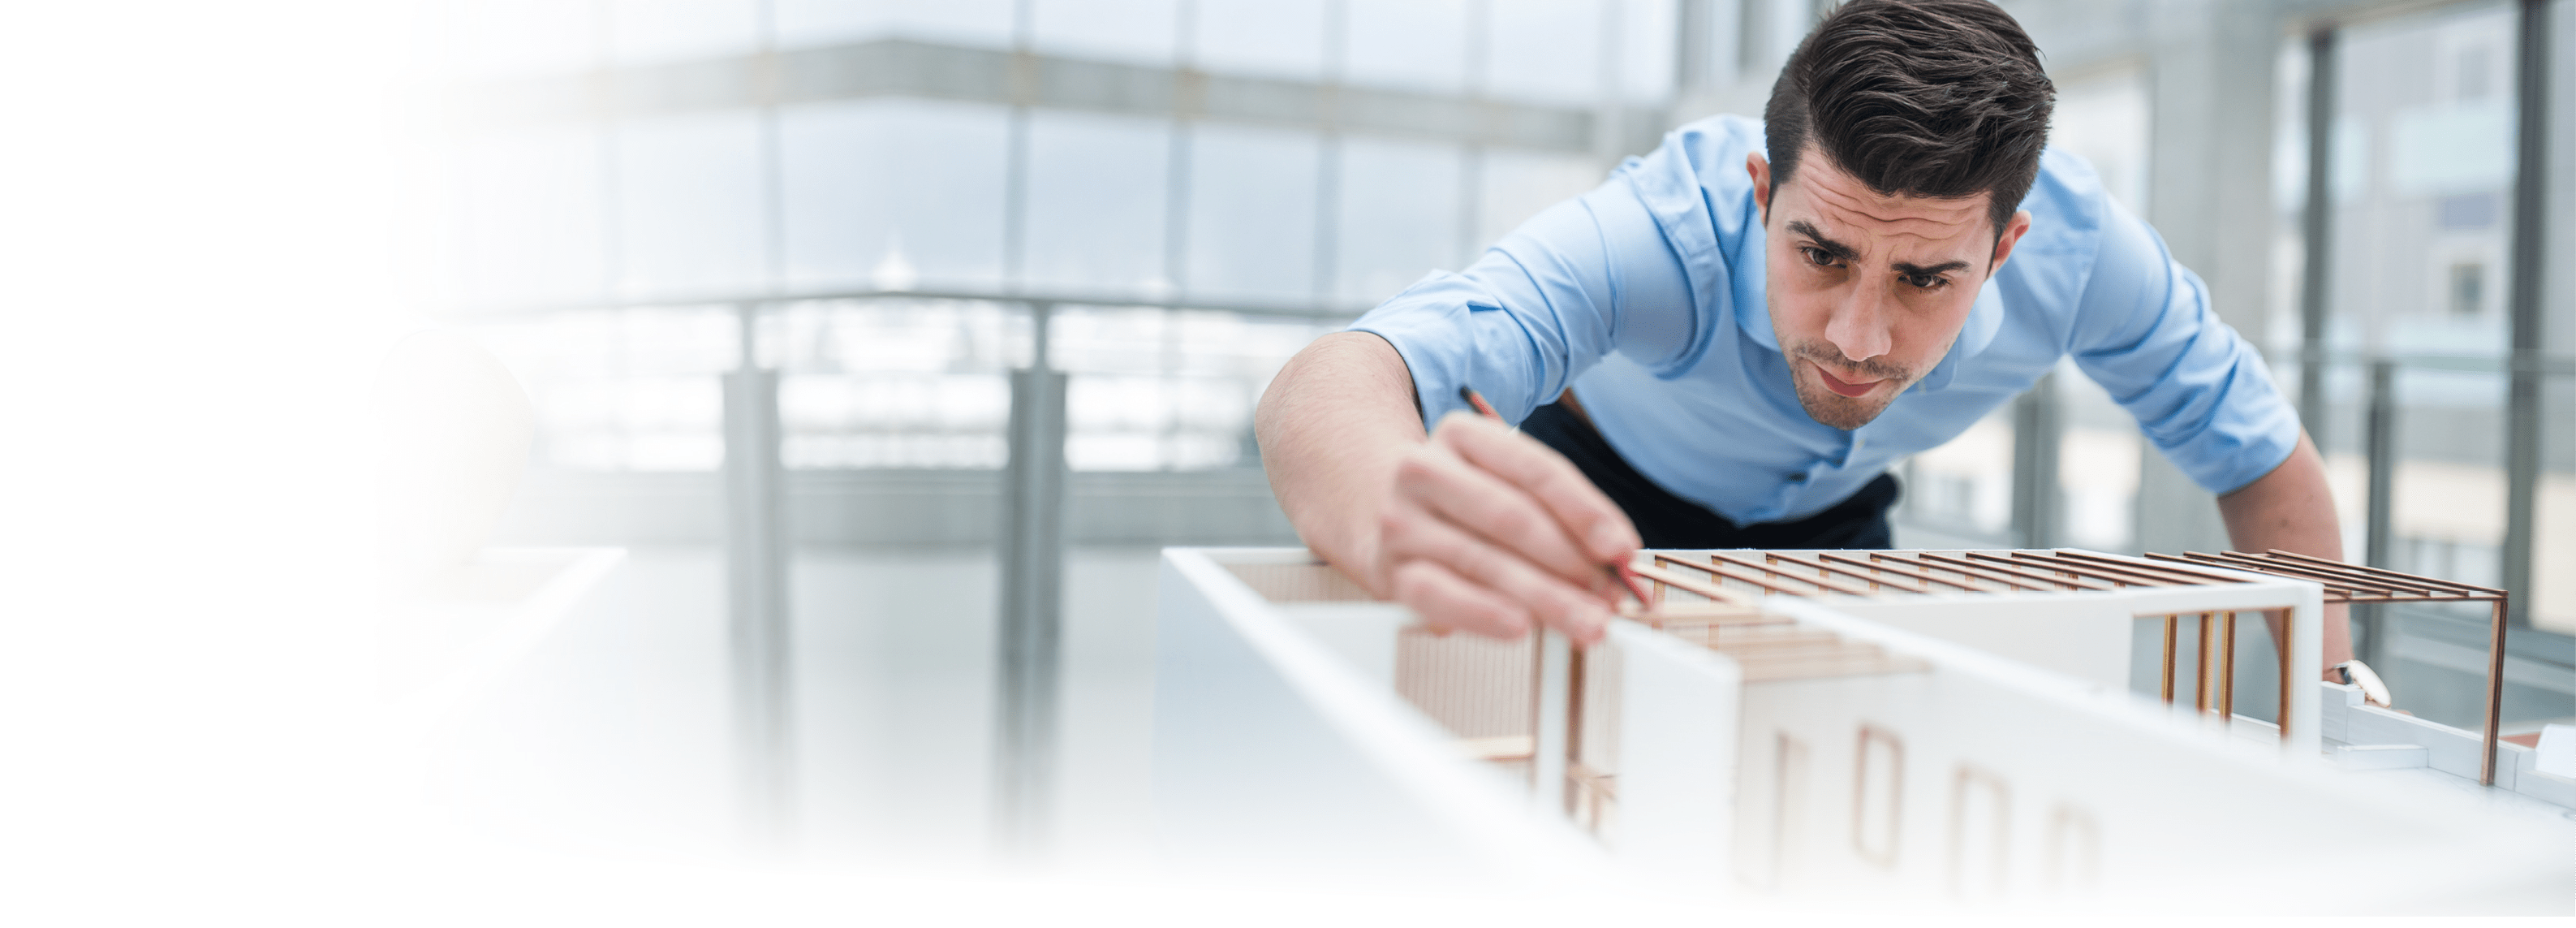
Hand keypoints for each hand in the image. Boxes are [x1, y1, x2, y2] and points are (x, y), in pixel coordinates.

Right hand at [1372, 412, 1640, 644]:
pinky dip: (1483, 613)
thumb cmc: (1457, 502)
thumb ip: (1555, 512)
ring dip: (1545, 598)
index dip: (1587, 512)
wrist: (1373, 511)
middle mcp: (1424, 469)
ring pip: (1483, 561)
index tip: (1623, 550)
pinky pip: (1439, 595)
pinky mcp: (1388, 570)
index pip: (1536, 470)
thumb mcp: (1500, 480)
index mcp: (1462, 434)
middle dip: (1572, 564)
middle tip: (1612, 598)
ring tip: (1587, 623)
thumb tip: (1615, 562)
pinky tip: (1521, 627)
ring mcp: (1401, 520)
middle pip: (1513, 518)